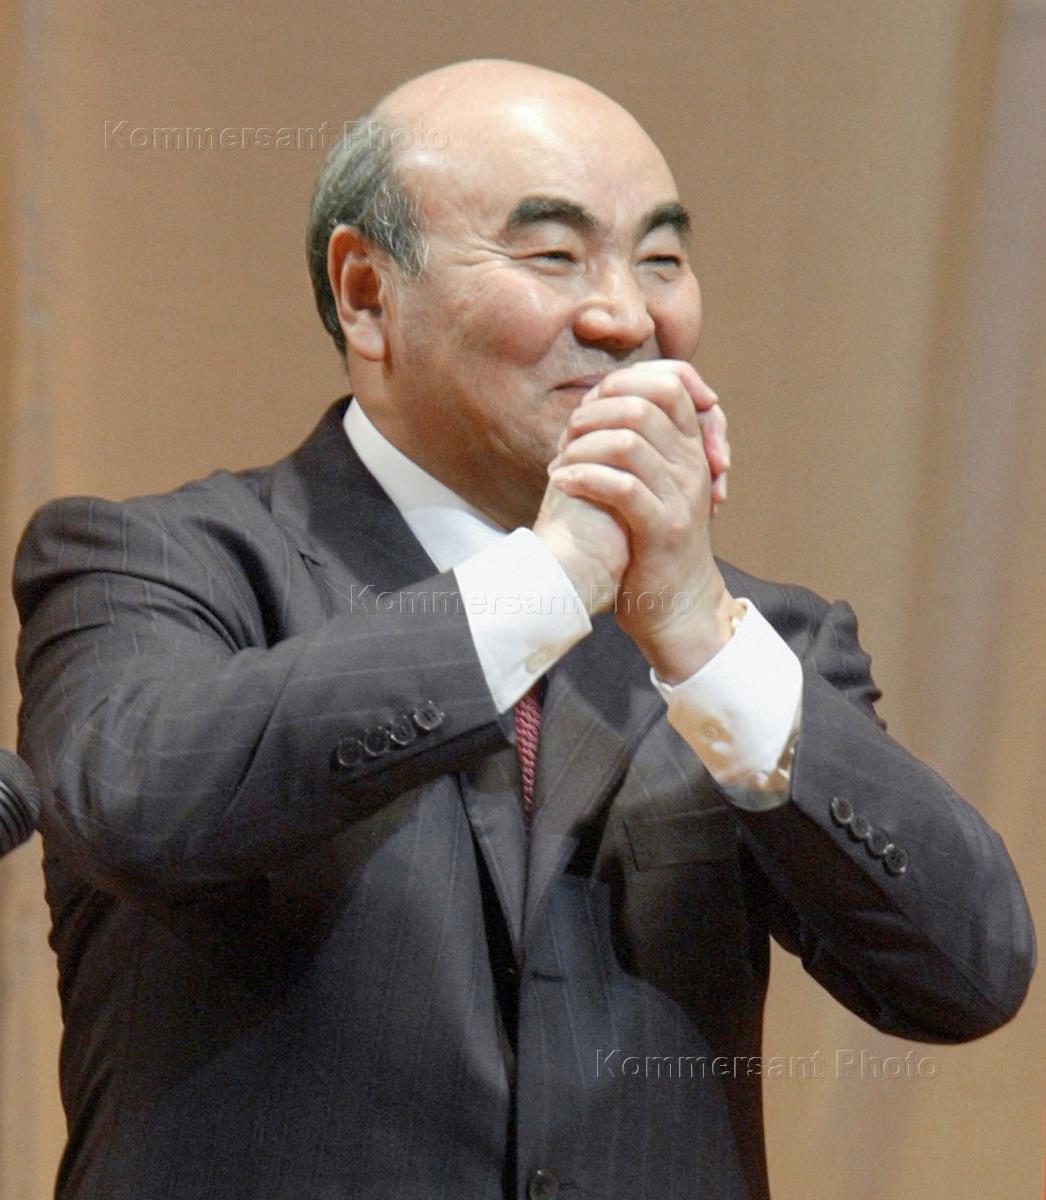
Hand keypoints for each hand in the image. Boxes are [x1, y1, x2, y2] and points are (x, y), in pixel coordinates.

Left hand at [547, 360, 738, 679]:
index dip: (624, 381)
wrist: (677, 606)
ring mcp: (681, 496)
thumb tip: (594, 405)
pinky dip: (585, 477)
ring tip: (561, 463)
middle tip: (567, 436)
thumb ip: (637, 447)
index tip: (589, 407)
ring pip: (629, 442)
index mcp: (690, 449)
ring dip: (583, 446)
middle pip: (644, 404)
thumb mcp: (652, 486)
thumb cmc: (651, 544)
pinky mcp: (663, 528)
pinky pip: (622, 486)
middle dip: (594, 413)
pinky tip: (563, 483)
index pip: (671, 383)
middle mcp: (691, 465)